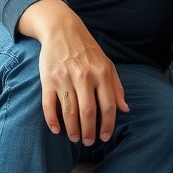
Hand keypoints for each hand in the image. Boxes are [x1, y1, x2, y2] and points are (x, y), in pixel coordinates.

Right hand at [18, 0, 128, 144]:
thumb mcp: (108, 64)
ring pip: (70, 112)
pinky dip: (52, 120)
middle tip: (89, 143)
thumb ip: (116, 86)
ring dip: (72, 130)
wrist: (62, 30)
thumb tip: (125, 109)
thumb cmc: (88, 50)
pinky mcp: (48, 80)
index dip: (107, 124)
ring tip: (75, 139)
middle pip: (88, 112)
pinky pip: (49, 105)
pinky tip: (57, 130)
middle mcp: (84, 77)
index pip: (108, 105)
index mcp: (102, 74)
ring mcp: (65, 79)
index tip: (105, 137)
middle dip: (89, 132)